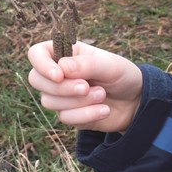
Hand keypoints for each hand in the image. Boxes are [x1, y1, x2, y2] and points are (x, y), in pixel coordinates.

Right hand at [27, 40, 142, 132]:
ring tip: (102, 95)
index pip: (36, 54)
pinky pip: (65, 118)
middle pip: (36, 80)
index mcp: (64, 53)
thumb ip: (86, 64)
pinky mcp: (68, 114)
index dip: (41, 64)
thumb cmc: (121, 75)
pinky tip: (104, 109)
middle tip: (86, 87)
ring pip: (49, 101)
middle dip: (62, 87)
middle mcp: (57, 73)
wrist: (135, 101)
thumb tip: (61, 69)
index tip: (59, 75)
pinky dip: (86, 115)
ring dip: (78, 101)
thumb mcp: (110, 65)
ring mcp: (60, 95)